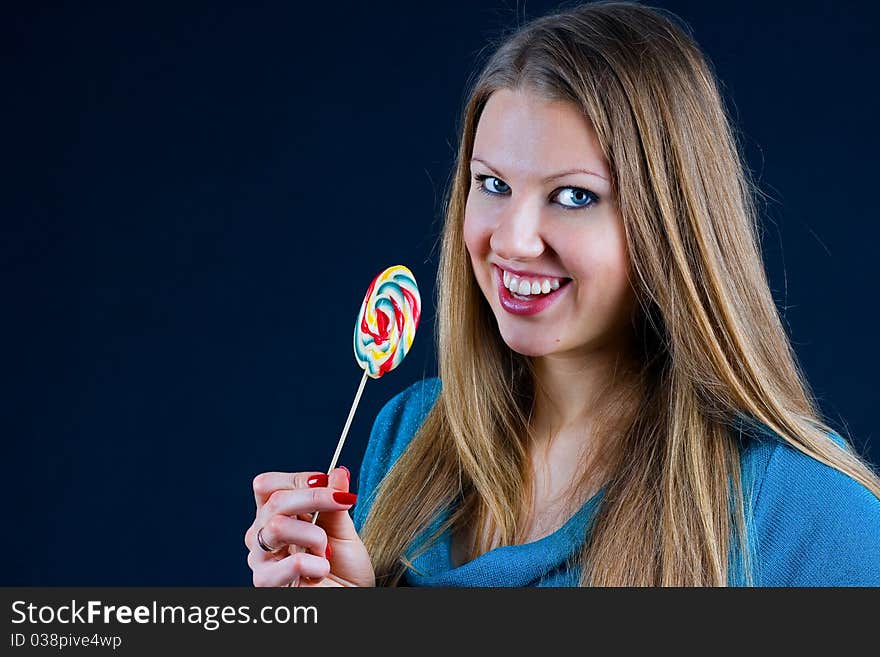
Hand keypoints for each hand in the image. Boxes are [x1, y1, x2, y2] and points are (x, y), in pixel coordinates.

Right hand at [245, 467, 375, 586]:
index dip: (299, 479)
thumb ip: (335, 502)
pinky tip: (321, 573)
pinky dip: (317, 565)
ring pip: (277, 526)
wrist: (350, 599)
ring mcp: (260, 560)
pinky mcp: (267, 584)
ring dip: (314, 535)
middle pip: (274, 501)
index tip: (331, 485)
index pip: (267, 485)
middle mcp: (260, 536)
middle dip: (314, 497)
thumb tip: (337, 472)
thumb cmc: (344, 570)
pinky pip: (293, 562)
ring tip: (326, 552)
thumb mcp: (343, 530)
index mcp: (273, 517)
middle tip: (343, 501)